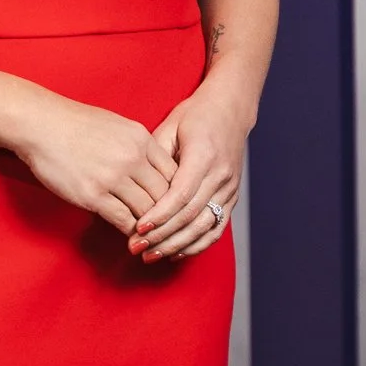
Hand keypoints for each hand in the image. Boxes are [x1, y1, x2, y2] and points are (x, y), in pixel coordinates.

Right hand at [12, 99, 172, 236]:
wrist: (40, 123)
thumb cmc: (76, 124)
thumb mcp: (118, 126)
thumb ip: (138, 146)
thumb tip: (153, 167)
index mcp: (142, 139)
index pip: (174, 173)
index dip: (178, 194)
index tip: (176, 208)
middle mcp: (133, 158)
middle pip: (165, 195)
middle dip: (169, 215)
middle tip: (171, 231)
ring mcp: (114, 177)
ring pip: (147, 211)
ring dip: (152, 228)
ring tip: (155, 240)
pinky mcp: (93, 195)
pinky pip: (123, 219)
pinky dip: (131, 232)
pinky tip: (132, 238)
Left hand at [126, 81, 253, 262]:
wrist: (231, 109)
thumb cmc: (195, 115)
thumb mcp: (170, 127)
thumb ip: (154, 157)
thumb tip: (132, 186)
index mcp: (204, 155)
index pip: (180, 195)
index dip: (159, 216)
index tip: (137, 229)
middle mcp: (221, 175)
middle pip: (191, 216)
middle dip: (162, 236)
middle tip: (136, 248)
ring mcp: (230, 188)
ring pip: (204, 227)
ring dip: (177, 245)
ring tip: (151, 256)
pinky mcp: (232, 196)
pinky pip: (216, 228)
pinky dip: (197, 244)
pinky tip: (176, 253)